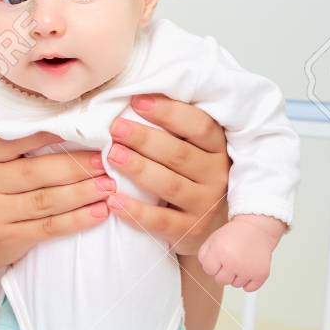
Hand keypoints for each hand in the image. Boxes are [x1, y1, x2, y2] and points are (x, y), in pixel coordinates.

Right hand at [0, 130, 112, 277]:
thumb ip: (16, 151)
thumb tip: (67, 129)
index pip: (10, 142)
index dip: (43, 135)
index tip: (75, 127)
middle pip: (35, 173)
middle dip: (74, 166)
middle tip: (104, 161)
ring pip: (46, 201)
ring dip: (82, 193)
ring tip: (108, 186)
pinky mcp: (11, 238)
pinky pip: (49, 228)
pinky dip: (77, 220)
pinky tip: (99, 212)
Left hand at [104, 94, 229, 254]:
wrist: (209, 227)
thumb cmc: (191, 179)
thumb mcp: (193, 151)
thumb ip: (176, 130)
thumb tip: (135, 97)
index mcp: (218, 149)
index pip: (199, 125)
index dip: (169, 112)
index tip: (137, 101)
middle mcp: (216, 176)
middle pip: (179, 154)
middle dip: (145, 139)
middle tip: (116, 128)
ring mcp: (205, 205)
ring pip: (170, 185)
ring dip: (139, 169)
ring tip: (112, 155)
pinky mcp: (190, 231)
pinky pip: (160, 221)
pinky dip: (135, 211)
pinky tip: (112, 200)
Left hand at [198, 213, 285, 290]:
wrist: (258, 228)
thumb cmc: (235, 234)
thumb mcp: (213, 239)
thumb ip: (204, 255)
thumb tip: (208, 270)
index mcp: (220, 252)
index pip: (209, 271)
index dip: (213, 264)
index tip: (220, 257)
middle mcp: (233, 263)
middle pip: (221, 281)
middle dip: (224, 272)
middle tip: (231, 259)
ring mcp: (248, 270)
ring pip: (235, 285)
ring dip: (236, 276)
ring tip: (241, 261)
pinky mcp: (261, 274)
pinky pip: (249, 289)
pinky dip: (248, 282)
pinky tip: (248, 270)